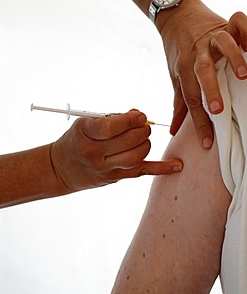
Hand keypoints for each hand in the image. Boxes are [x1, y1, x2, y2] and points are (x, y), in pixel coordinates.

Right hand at [51, 110, 182, 191]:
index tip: (139, 115)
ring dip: (146, 142)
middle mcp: (95, 154)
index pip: (110, 127)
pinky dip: (162, 169)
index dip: (129, 120)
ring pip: (136, 156)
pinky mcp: (117, 177)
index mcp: (84, 135)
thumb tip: (139, 115)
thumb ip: (111, 118)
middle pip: (128, 142)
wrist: (62, 169)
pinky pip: (142, 172)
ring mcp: (106, 169)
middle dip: (142, 130)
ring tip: (142, 136)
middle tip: (143, 124)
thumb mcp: (85, 123)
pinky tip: (177, 165)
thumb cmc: (76, 140)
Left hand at [157, 0, 246, 148]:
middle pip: (202, 72)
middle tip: (219, 110)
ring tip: (245, 75)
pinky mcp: (224, 24)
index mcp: (184, 68)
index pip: (190, 98)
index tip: (206, 142)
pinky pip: (238, 22)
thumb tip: (173, 129)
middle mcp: (197, 52)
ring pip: (222, 45)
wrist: (175, 16)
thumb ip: (178, 102)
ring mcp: (211, 37)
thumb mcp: (175, 75)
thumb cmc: (177, 50)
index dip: (198, 122)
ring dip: (233, 59)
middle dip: (211, 91)